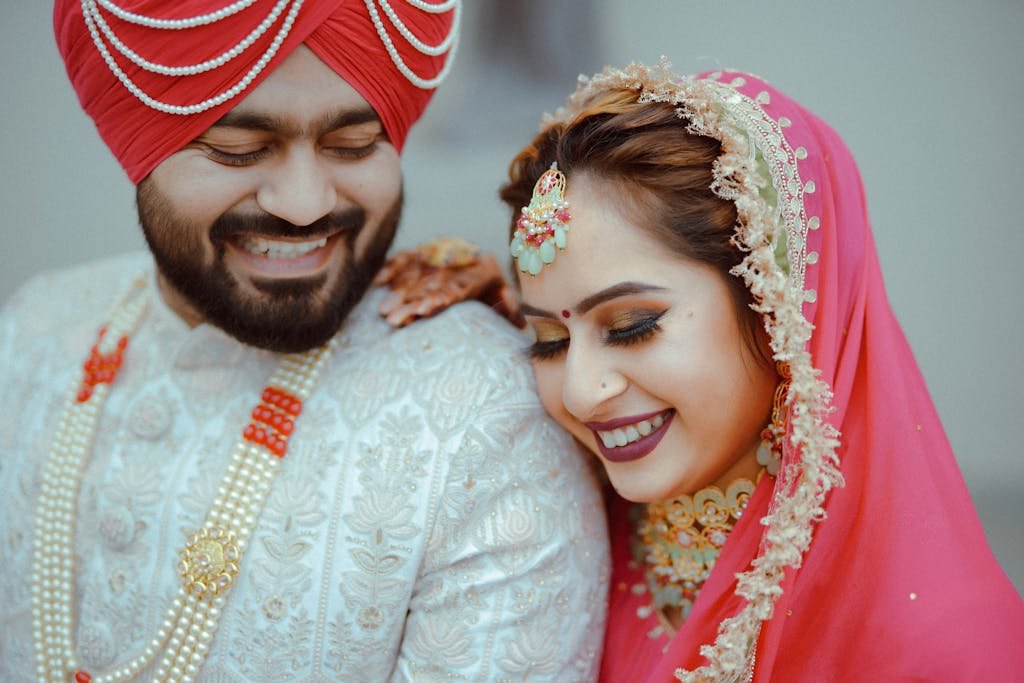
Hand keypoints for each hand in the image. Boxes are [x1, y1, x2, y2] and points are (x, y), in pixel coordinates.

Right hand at [374, 238, 523, 328]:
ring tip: (384, 311)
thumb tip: (522, 325)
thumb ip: (510, 310)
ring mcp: (438, 253)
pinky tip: (377, 282)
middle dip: (412, 301)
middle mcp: (458, 260)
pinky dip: (390, 268)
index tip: (425, 310)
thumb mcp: (505, 297)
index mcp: (481, 272)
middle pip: (432, 282)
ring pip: (416, 272)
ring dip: (398, 291)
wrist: (483, 259)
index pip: (458, 286)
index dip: (440, 298)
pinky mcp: (423, 250)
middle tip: (396, 320)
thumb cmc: (492, 290)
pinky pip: (405, 257)